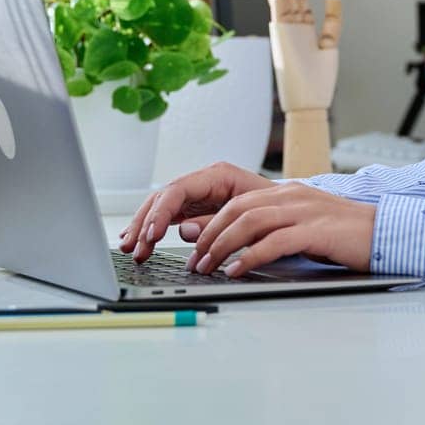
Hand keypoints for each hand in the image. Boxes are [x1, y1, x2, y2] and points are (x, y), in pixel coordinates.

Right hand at [118, 161, 276, 262]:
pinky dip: (152, 228)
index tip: (152, 235)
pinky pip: (168, 216)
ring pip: (161, 207)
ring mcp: (198, 194)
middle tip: (134, 248)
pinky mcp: (196, 208)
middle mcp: (204, 182)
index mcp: (218, 175)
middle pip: (164, 198)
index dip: (161, 212)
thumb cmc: (276, 209)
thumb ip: (216, 222)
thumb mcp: (251, 217)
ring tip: (130, 248)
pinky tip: (139, 241)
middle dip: (145, 223)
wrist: (294, 210)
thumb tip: (185, 230)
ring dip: (143, 227)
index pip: (178, 190)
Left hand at [188, 183, 376, 277]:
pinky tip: (238, 269)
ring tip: (210, 266)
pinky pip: (275, 241)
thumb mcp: (302, 227)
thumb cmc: (345, 236)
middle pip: (238, 208)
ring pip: (251, 221)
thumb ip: (271, 231)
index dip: (211, 223)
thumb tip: (236, 246)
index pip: (237, 201)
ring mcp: (305, 211)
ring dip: (223, 245)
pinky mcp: (318, 230)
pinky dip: (251, 256)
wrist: (385, 233)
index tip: (196, 245)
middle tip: (197, 260)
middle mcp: (293, 196)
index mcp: (287, 192)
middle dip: (210, 235)